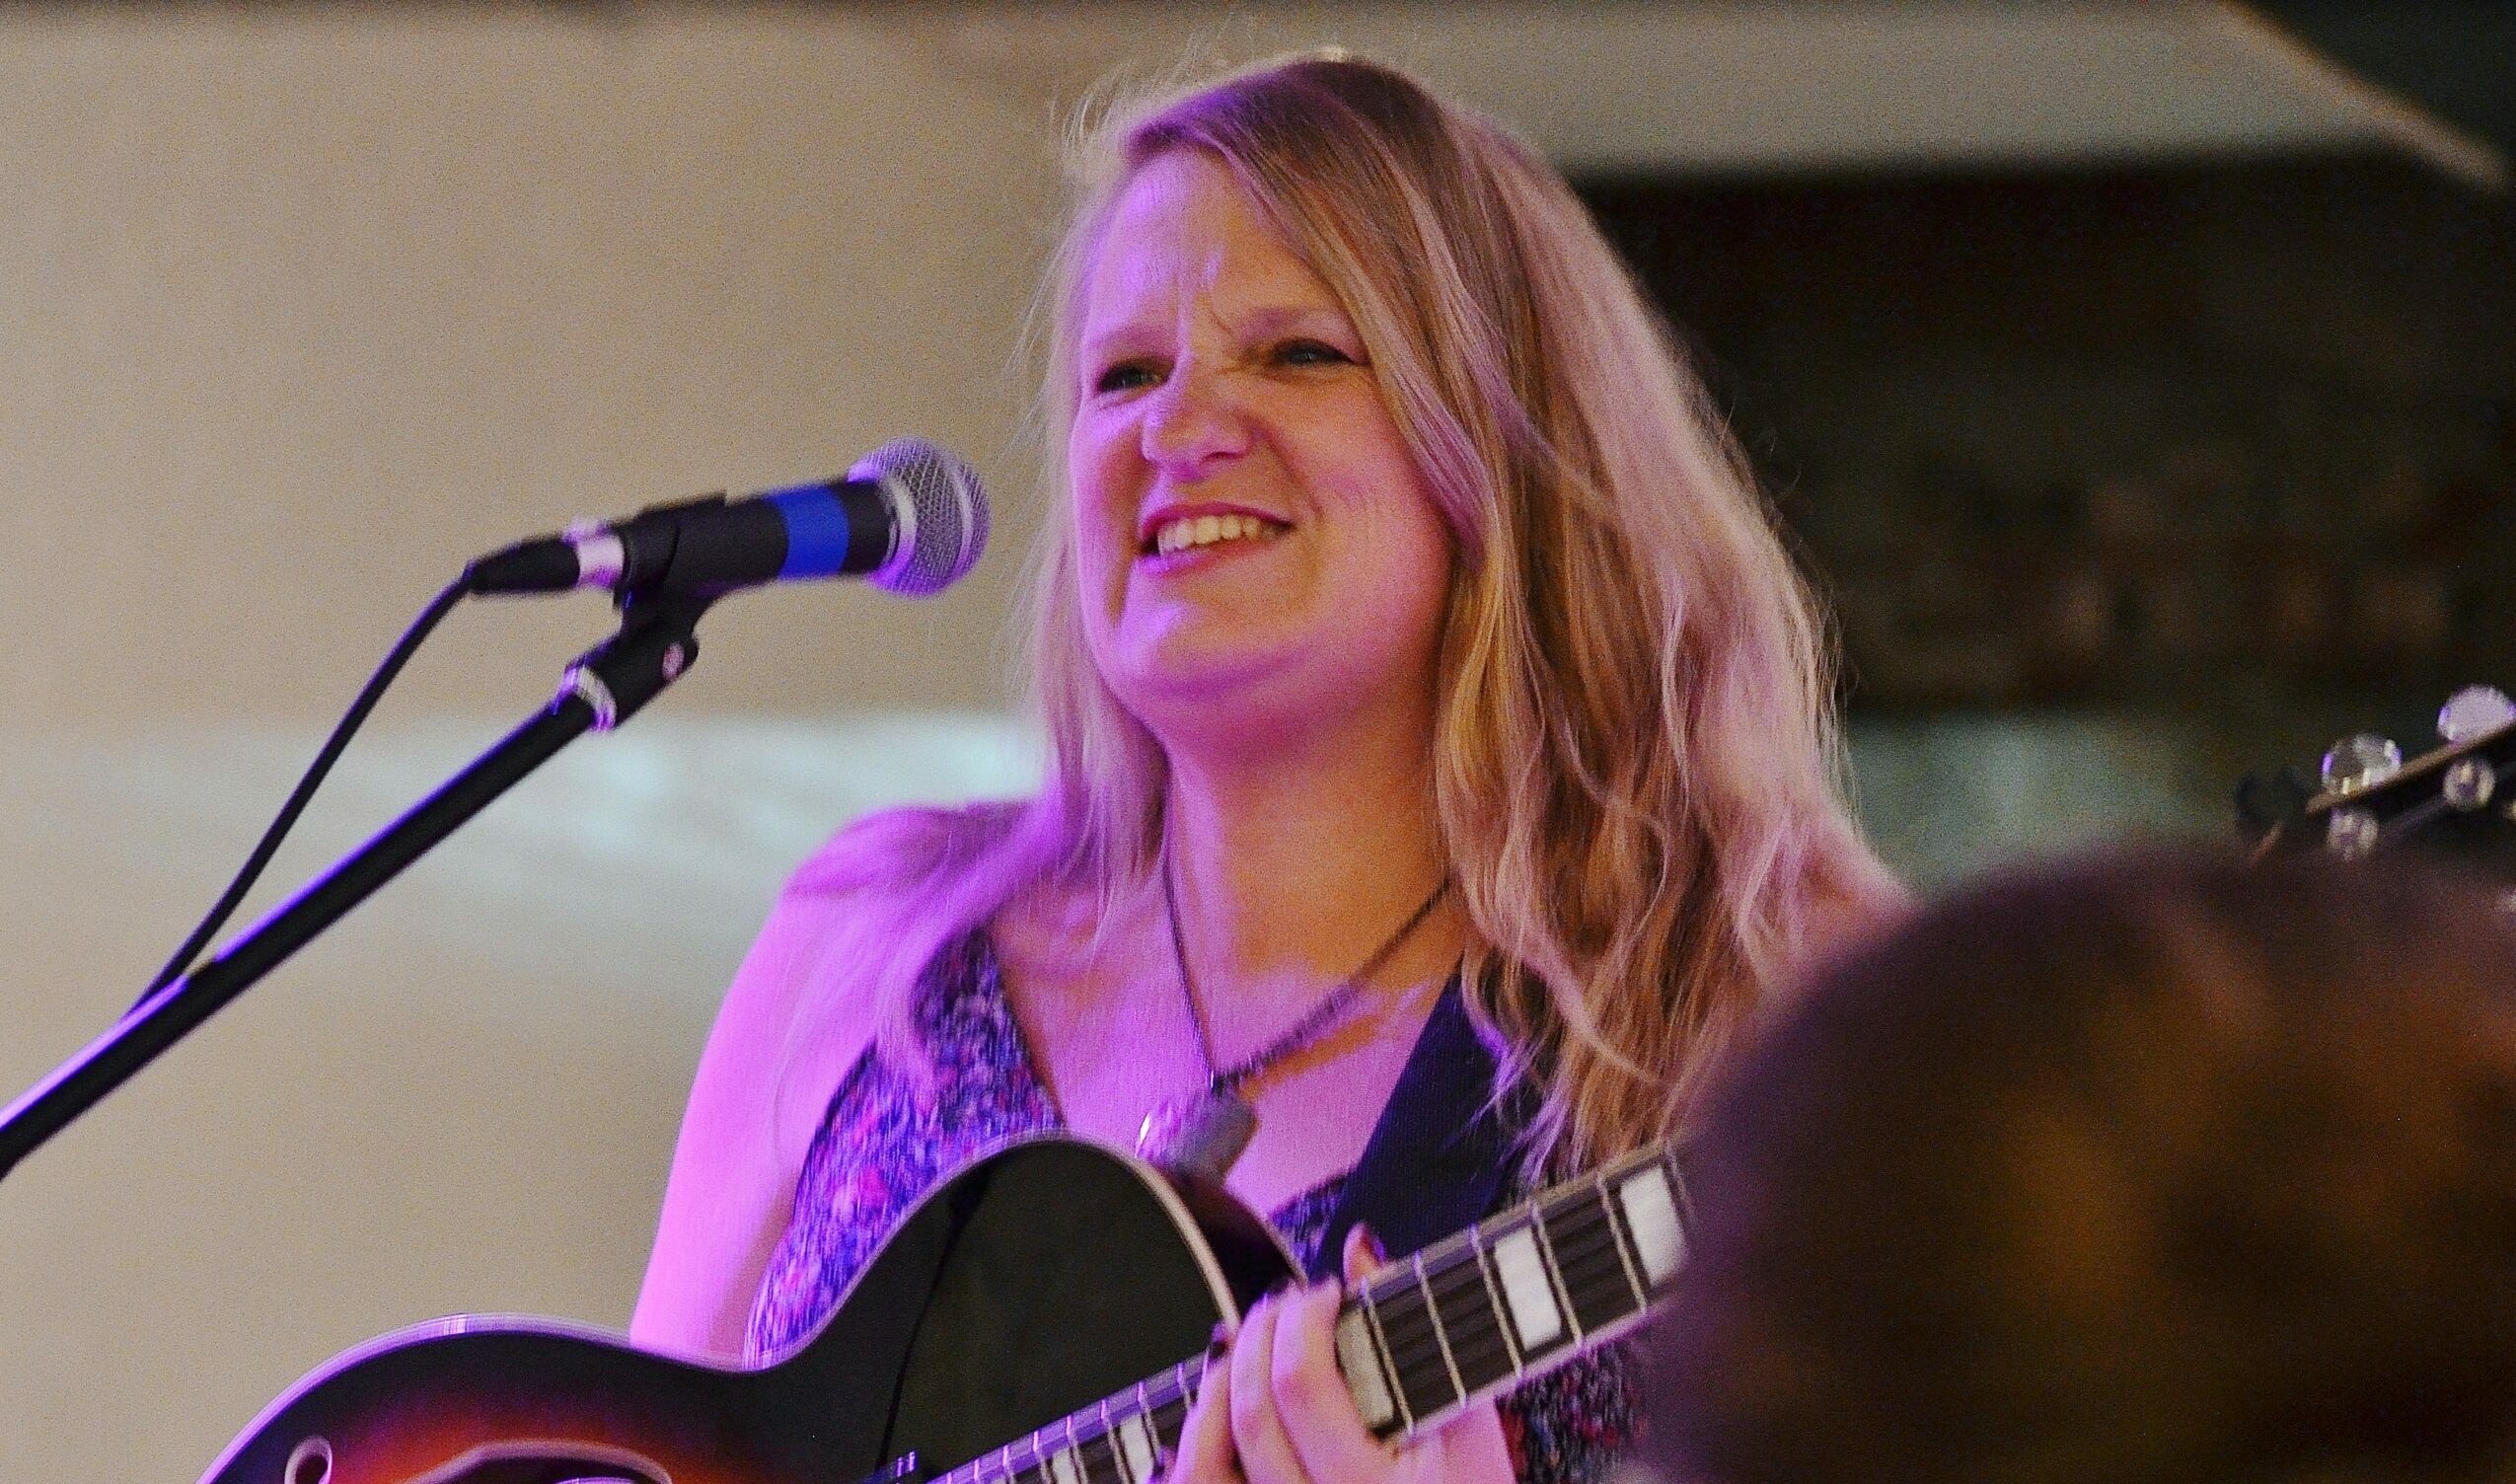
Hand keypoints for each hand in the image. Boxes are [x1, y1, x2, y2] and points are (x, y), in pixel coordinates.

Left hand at [1164, 1227, 1514, 1483]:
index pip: (1303, 1385)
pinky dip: (1193, 1445)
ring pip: (1204, 1463)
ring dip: (1217, 1389)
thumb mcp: (1470, 1423)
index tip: (1325, 1293)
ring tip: (1246, 1350)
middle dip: (1259, 1337)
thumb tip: (1360, 1247)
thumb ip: (1420, 1337)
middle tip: (1286, 1305)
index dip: (1302, 1321)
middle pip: (1251, 1414)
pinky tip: (1215, 1410)